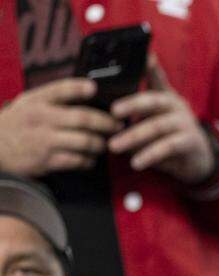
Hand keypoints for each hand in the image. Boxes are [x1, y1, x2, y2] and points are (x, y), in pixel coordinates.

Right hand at [0, 78, 119, 175]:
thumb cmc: (17, 123)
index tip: (94, 88)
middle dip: (106, 123)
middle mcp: (41, 118)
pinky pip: (77, 160)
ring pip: (84, 141)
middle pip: (83, 118)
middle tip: (117, 126)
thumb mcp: (28, 103)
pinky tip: (89, 159)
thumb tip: (88, 93)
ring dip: (100, 144)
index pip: (61, 89)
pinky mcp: (46, 160)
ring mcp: (44, 140)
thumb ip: (53, 98)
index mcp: (36, 101)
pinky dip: (88, 161)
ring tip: (103, 144)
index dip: (80, 87)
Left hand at [108, 57, 214, 183]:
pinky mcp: (190, 141)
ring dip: (134, 136)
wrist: (197, 160)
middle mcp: (176, 106)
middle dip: (132, 104)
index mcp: (165, 97)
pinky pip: (167, 146)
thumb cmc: (168, 137)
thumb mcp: (154, 122)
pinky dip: (150, 154)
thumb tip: (106, 117)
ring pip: (157, 126)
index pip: (157, 78)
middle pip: (153, 100)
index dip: (150, 66)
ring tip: (114, 146)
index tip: (144, 55)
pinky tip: (136, 163)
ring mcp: (184, 123)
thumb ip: (137, 116)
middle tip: (113, 111)